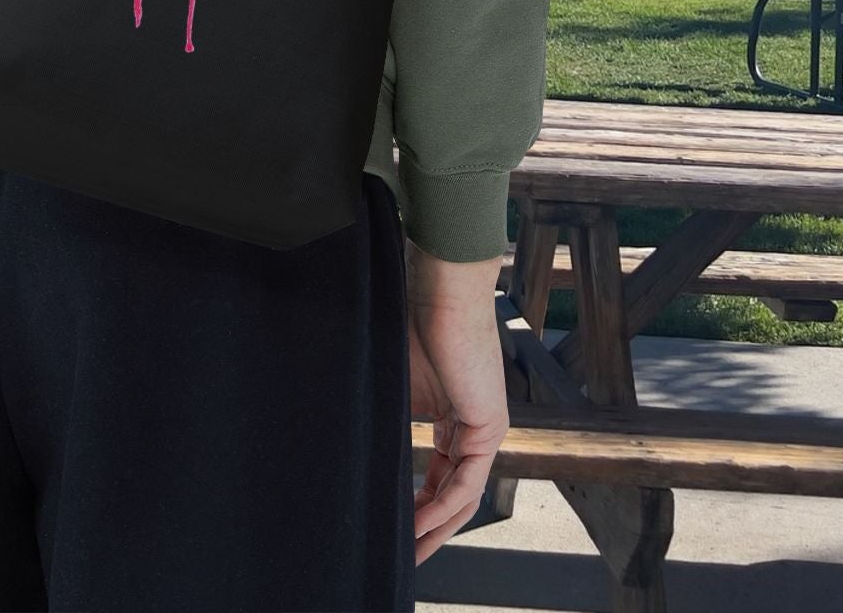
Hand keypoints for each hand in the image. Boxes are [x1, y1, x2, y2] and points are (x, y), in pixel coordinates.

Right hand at [405, 239, 510, 564]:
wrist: (438, 287)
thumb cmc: (413, 318)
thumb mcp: (395, 380)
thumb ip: (388, 417)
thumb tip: (353, 445)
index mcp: (454, 413)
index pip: (440, 473)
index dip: (417, 504)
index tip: (393, 526)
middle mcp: (474, 425)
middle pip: (455, 493)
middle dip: (428, 528)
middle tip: (404, 554)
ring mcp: (485, 425)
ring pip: (463, 494)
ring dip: (436, 525)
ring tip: (410, 550)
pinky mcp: (489, 423)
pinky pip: (467, 480)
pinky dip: (442, 505)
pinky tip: (420, 521)